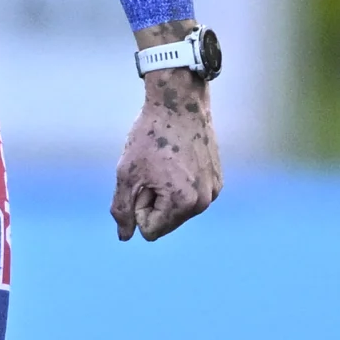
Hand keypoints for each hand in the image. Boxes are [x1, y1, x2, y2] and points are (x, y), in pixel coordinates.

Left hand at [111, 61, 220, 241]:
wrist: (179, 102)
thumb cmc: (149, 136)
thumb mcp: (126, 173)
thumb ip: (122, 209)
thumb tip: (125, 237)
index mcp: (183, 203)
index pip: (149, 231)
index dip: (138, 206)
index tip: (144, 178)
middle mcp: (205, 201)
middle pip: (165, 222)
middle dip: (153, 201)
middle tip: (155, 168)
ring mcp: (214, 190)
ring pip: (177, 210)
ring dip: (165, 192)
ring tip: (166, 163)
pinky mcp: (217, 179)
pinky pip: (189, 196)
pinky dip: (179, 183)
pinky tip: (178, 159)